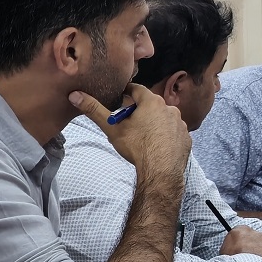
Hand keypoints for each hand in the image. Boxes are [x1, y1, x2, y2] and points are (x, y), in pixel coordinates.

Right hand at [70, 85, 189, 181]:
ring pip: (163, 118)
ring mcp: (180, 123)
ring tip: (142, 135)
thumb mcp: (112, 128)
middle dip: (139, 110)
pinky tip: (156, 144)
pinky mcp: (186, 137)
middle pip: (150, 104)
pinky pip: (173, 132)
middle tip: (127, 120)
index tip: (119, 98)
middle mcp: (170, 108)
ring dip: (153, 122)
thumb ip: (94, 110)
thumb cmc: (137, 147)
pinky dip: (165, 135)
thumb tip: (75, 95)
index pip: (136, 89)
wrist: (161, 171)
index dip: (126, 93)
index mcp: (152, 102)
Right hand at [219, 226, 261, 261]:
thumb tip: (231, 249)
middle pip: (256, 239)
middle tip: (252, 260)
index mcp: (239, 230)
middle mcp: (254, 231)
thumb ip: (230, 246)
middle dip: (255, 248)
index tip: (243, 251)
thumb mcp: (223, 252)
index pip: (243, 233)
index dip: (244, 244)